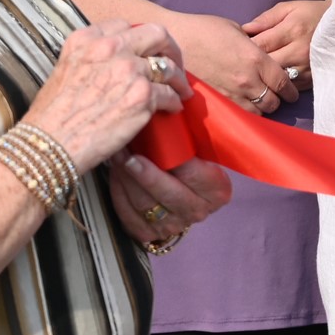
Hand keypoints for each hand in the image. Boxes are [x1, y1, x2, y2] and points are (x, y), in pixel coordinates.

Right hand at [22, 22, 188, 173]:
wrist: (49, 144)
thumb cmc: (52, 115)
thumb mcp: (64, 70)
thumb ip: (90, 58)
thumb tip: (114, 62)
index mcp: (86, 40)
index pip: (123, 25)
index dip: (140, 38)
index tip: (145, 49)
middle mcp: (110, 49)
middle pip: (156, 34)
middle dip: (170, 48)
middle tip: (174, 62)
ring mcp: (129, 70)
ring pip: (168, 67)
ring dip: (178, 79)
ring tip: (179, 89)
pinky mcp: (143, 96)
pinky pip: (170, 94)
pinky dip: (174, 102)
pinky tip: (172, 107)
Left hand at [106, 145, 230, 248]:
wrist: (183, 196)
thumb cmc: (192, 165)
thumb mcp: (203, 151)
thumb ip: (196, 135)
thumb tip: (186, 101)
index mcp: (217, 191)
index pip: (196, 175)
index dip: (177, 160)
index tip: (162, 143)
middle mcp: (198, 211)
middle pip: (168, 193)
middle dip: (145, 173)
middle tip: (130, 154)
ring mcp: (172, 225)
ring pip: (143, 203)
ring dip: (126, 178)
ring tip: (118, 157)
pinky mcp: (147, 233)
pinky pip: (127, 213)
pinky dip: (118, 192)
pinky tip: (117, 174)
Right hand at [165, 12, 293, 114]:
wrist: (171, 39)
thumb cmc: (203, 29)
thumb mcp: (237, 30)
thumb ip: (255, 45)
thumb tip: (264, 52)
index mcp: (256, 59)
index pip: (284, 82)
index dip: (290, 90)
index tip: (291, 93)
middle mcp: (247, 80)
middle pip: (273, 102)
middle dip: (276, 100)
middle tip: (274, 97)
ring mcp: (229, 94)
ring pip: (256, 113)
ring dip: (259, 109)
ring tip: (257, 103)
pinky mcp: (213, 102)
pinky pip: (235, 115)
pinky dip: (242, 114)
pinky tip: (240, 107)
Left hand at [242, 0, 325, 99]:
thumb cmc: (314, 14)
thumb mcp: (291, 8)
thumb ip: (267, 18)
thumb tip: (245, 29)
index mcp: (292, 30)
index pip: (258, 45)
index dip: (243, 49)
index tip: (237, 50)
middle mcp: (300, 51)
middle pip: (265, 66)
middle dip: (251, 66)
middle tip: (243, 64)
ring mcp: (308, 67)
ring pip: (276, 79)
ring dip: (264, 78)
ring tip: (256, 74)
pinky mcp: (314, 78)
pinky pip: (290, 87)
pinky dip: (279, 84)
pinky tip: (274, 79)